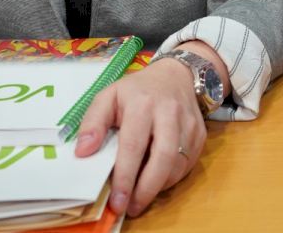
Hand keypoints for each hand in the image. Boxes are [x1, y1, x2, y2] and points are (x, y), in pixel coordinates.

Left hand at [74, 59, 206, 216]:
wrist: (175, 75)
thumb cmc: (137, 90)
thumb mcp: (108, 96)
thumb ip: (92, 123)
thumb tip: (83, 153)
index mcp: (142, 103)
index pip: (134, 144)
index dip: (125, 176)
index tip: (117, 200)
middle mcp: (169, 112)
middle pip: (163, 157)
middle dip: (146, 188)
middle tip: (130, 207)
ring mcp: (188, 123)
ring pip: (178, 164)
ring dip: (158, 187)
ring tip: (140, 197)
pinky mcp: (200, 133)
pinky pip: (187, 164)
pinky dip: (171, 178)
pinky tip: (156, 180)